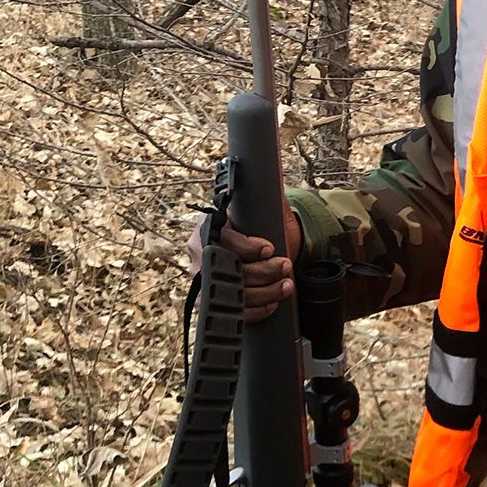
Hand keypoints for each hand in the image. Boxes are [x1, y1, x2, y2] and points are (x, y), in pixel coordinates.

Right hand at [185, 196, 301, 323]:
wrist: (263, 248)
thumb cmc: (262, 226)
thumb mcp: (265, 207)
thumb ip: (265, 193)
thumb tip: (269, 175)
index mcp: (207, 226)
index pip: (222, 239)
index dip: (247, 247)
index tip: (269, 248)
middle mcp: (200, 253)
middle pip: (229, 269)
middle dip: (263, 271)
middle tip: (286, 266)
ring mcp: (203, 278)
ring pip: (232, 293)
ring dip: (265, 291)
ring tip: (286, 284)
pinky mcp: (212, 300)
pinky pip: (232, 311)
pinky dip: (256, 310)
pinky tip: (273, 302)